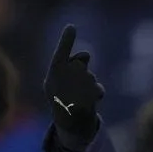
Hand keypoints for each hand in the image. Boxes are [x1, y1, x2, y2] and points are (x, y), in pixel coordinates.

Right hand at [43, 24, 104, 151]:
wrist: (68, 124)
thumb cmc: (63, 97)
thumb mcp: (61, 80)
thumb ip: (73, 63)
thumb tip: (86, 55)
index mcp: (53, 73)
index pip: (61, 52)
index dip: (66, 40)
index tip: (71, 27)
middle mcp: (63, 80)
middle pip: (82, 61)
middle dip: (82, 70)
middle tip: (74, 86)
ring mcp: (77, 90)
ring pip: (91, 76)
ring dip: (89, 85)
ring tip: (79, 97)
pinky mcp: (89, 100)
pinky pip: (99, 89)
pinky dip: (97, 94)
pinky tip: (89, 103)